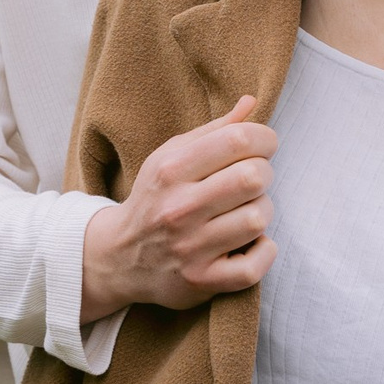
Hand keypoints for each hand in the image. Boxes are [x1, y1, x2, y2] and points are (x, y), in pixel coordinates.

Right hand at [80, 96, 278, 320]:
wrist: (119, 257)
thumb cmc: (156, 198)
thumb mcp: (171, 156)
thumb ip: (214, 130)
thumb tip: (252, 103)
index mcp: (171, 170)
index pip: (237, 140)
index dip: (264, 139)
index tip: (263, 147)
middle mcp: (178, 208)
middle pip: (253, 177)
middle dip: (264, 174)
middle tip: (253, 180)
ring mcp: (189, 248)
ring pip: (258, 219)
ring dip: (261, 212)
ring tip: (245, 212)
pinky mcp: (201, 281)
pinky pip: (254, 266)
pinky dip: (263, 252)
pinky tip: (249, 244)